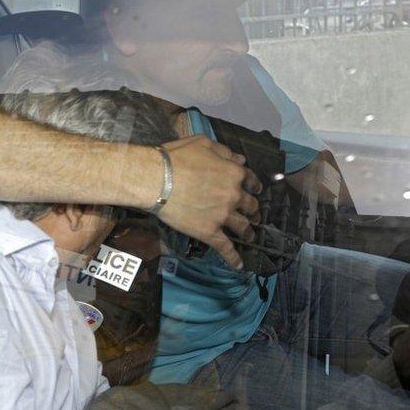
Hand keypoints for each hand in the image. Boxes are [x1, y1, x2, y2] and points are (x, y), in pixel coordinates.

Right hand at [156, 135, 261, 268]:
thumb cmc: (175, 158)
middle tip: (252, 215)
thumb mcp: (202, 143)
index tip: (254, 191)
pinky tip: (239, 266)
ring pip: (243, 227)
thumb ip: (224, 151)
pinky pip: (226, 248)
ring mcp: (223, 216)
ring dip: (249, 231)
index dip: (254, 186)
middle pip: (250, 206)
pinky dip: (234, 258)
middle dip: (253, 210)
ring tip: (249, 235)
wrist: (155, 180)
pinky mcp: (209, 232)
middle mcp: (234, 196)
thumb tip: (240, 160)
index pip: (252, 181)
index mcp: (234, 173)